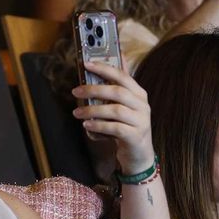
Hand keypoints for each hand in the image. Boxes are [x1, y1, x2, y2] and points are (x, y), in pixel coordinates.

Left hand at [70, 57, 154, 173]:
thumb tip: (104, 65)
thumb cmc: (126, 127)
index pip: (123, 76)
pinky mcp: (136, 137)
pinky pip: (115, 128)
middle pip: (118, 92)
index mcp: (139, 94)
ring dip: (93, 110)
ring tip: (77, 113)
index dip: (105, 68)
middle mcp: (142, 105)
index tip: (87, 64)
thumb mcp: (123, 107)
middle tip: (76, 91)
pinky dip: (99, 126)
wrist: (139, 155)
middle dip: (94, 90)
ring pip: (116, 110)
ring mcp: (141, 121)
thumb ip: (115, 89)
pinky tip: (87, 125)